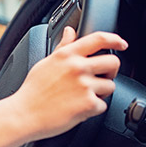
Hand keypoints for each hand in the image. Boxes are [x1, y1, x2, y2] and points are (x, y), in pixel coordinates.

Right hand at [10, 27, 127, 140]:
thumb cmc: (32, 91)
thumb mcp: (45, 63)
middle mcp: (77, 67)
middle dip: (110, 71)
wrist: (24, 115)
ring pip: (110, 86)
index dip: (115, 39)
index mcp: (67, 55)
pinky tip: (78, 108)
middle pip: (113, 62)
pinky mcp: (88, 104)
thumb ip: (63, 47)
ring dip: (101, 93)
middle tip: (100, 78)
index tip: (121, 43)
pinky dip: (93, 109)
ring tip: (82, 97)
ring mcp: (84, 85)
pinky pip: (103, 105)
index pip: (98, 39)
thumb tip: (70, 31)